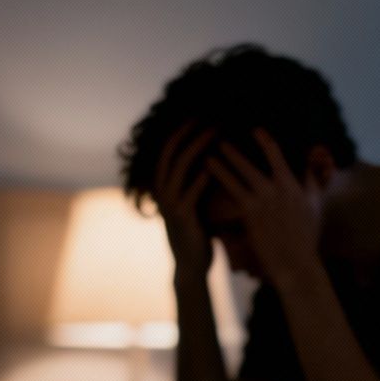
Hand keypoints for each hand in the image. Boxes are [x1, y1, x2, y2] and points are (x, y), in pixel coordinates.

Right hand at [152, 125, 214, 276]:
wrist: (192, 266)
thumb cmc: (199, 232)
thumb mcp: (195, 202)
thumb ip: (199, 182)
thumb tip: (216, 159)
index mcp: (164, 185)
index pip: (170, 149)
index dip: (183, 130)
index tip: (201, 114)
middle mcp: (162, 191)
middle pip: (172, 152)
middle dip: (189, 132)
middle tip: (208, 116)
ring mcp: (170, 204)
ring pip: (180, 167)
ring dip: (197, 147)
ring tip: (214, 132)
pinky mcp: (182, 217)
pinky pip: (190, 191)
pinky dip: (201, 176)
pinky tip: (215, 164)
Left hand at [204, 128, 326, 290]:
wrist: (296, 262)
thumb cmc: (306, 234)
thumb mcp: (314, 203)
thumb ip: (311, 179)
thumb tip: (315, 160)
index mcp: (291, 184)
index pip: (276, 154)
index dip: (264, 140)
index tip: (254, 130)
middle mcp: (275, 190)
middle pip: (249, 164)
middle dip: (233, 152)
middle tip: (219, 140)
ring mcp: (261, 202)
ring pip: (236, 178)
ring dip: (221, 166)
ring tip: (207, 157)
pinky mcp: (250, 215)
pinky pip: (231, 197)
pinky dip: (221, 188)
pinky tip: (209, 183)